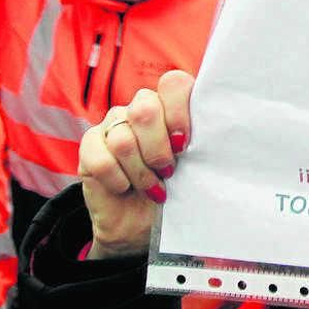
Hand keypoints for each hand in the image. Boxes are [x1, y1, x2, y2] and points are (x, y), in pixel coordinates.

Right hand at [78, 70, 192, 259]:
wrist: (142, 224)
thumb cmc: (175, 190)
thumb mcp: (195, 166)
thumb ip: (201, 143)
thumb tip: (218, 135)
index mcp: (171, 105)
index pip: (173, 84)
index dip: (178, 113)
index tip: (184, 146)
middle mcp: (140, 107)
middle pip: (145, 108)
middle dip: (158, 149)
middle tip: (168, 171)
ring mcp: (113, 123)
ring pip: (123, 139)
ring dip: (140, 172)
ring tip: (151, 188)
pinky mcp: (91, 145)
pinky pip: (101, 159)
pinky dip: (118, 180)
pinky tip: (125, 188)